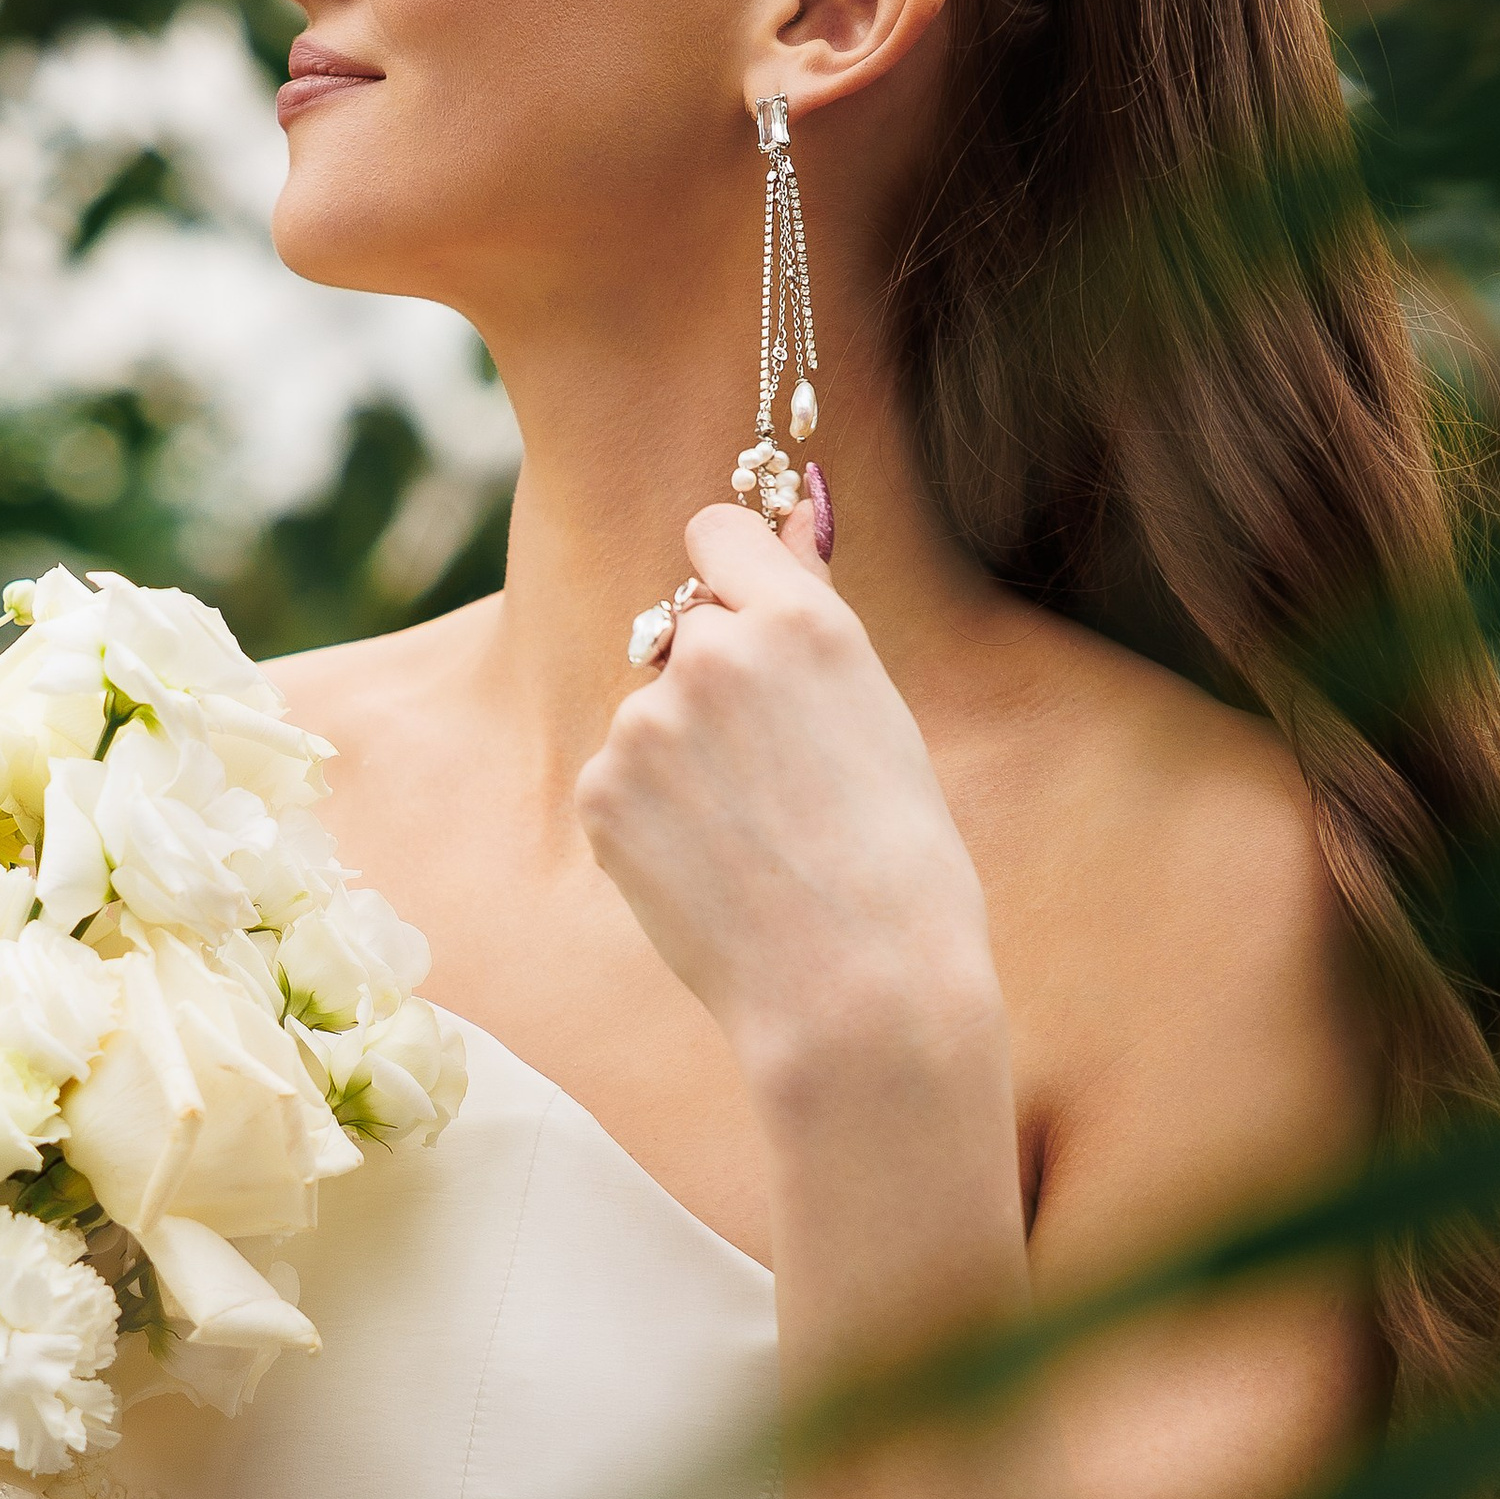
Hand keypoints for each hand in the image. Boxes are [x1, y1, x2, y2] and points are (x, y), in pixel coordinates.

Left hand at [575, 497, 998, 1094]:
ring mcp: (645, 723)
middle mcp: (712, 654)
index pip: (715, 532)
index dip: (731, 578)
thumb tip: (793, 507)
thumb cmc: (898, 862)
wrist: (857, 991)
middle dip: (714, 683)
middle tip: (776, 778)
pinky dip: (651, 819)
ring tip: (752, 839)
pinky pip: (620, 780)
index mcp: (799, 621)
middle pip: (684, 632)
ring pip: (652, 714)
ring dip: (683, 759)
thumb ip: (813, 609)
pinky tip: (711, 870)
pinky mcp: (601, 791)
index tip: (749, 624)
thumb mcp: (877, 713)